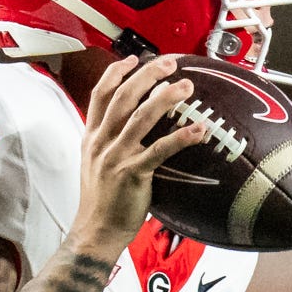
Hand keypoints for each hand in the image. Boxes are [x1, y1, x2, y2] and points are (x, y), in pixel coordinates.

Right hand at [70, 55, 210, 255]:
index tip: (134, 59)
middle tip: (169, 64)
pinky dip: (180, 138)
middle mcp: (101, 143)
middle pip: (122, 97)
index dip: (116, 73)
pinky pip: (159, 151)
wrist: (95, 233)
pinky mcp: (132, 175)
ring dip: (165, 98)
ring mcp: (115, 158)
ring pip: (140, 118)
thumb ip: (111, 140)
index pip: (99, 95)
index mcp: (91, 138)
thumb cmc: (101, 201)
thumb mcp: (96, 164)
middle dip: (146, 75)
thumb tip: (138, 119)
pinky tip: (199, 130)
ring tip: (186, 87)